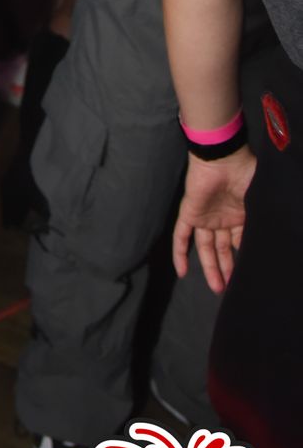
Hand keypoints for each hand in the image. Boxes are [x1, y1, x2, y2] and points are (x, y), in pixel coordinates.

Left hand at [172, 145, 255, 293]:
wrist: (223, 158)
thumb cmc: (244, 175)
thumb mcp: (258, 200)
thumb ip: (260, 219)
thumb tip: (267, 241)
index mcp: (240, 215)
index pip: (240, 242)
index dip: (243, 257)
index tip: (248, 275)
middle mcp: (222, 218)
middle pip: (222, 249)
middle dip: (226, 268)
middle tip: (230, 288)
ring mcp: (205, 217)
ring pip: (205, 247)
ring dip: (210, 268)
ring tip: (217, 288)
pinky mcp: (190, 213)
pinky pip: (181, 236)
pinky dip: (180, 253)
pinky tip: (182, 272)